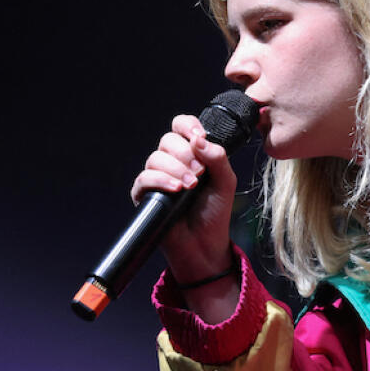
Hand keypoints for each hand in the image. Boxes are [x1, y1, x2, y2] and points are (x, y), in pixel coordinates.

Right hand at [129, 114, 239, 282]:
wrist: (205, 244)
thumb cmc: (215, 213)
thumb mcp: (225, 182)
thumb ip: (218, 158)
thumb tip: (199, 139)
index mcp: (190, 154)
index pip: (181, 126)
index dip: (188, 126)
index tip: (200, 137)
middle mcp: (171, 162)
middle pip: (168, 140)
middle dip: (185, 154)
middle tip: (200, 173)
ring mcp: (157, 178)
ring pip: (156, 158)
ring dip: (176, 169)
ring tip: (191, 186)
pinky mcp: (145, 195)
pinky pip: (144, 178)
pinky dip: (160, 180)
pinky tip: (176, 190)